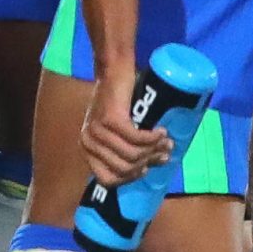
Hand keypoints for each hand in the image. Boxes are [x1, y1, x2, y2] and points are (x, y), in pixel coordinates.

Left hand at [81, 60, 171, 187]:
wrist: (113, 72)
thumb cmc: (117, 102)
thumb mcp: (115, 132)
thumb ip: (126, 151)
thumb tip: (155, 167)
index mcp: (87, 149)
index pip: (108, 180)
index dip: (130, 178)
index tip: (146, 169)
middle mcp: (88, 141)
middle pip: (124, 169)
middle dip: (148, 162)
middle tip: (165, 153)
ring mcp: (98, 130)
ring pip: (132, 155)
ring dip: (154, 150)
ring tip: (166, 141)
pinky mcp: (111, 119)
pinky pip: (137, 139)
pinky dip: (153, 138)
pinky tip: (161, 131)